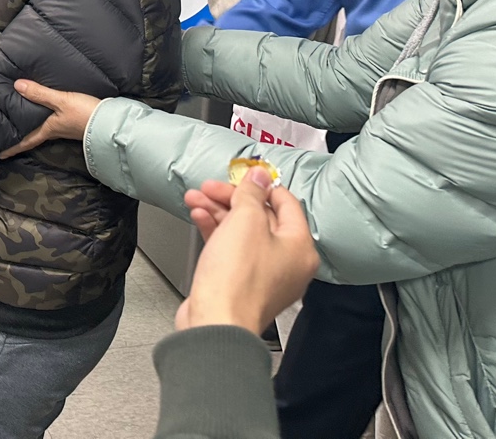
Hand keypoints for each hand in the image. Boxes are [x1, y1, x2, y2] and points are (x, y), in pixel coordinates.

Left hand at [0, 79, 102, 158]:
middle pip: (35, 136)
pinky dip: (48, 120)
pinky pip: (57, 123)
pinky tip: (50, 113)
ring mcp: (67, 129)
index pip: (27, 141)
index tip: (1, 154)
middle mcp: (56, 131)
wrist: (111, 121)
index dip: (13, 147)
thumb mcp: (61, 101)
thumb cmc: (84, 113)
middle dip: (22, 137)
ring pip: (46, 129)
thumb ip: (40, 94)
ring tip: (25, 122)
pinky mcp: (77, 124)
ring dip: (35, 127)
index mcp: (49, 129)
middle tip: (9, 135)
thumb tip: (17, 86)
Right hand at [175, 169, 319, 335]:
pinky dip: (215, 231)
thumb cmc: (237, 280)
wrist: (215, 321)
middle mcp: (287, 263)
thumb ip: (252, 193)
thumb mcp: (245, 221)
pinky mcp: (241, 283)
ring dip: (218, 212)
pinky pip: (231, 250)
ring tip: (196, 199)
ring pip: (242, 232)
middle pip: (261, 217)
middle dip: (231, 199)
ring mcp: (264, 275)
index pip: (286, 203)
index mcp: (300, 247)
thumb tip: (259, 176)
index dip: (262, 185)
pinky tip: (199, 218)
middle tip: (211, 187)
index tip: (242, 175)